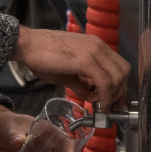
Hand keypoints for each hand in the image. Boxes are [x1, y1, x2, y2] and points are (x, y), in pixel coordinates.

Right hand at [10, 26, 129, 112]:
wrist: (26, 45)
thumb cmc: (43, 56)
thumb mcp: (67, 71)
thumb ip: (81, 82)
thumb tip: (88, 93)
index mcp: (96, 46)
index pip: (120, 66)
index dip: (121, 87)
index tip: (115, 102)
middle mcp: (98, 46)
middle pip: (124, 72)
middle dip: (119, 93)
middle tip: (107, 106)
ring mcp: (93, 51)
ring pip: (117, 77)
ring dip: (111, 96)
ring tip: (96, 103)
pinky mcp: (84, 60)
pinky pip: (104, 81)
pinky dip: (104, 96)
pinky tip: (94, 103)